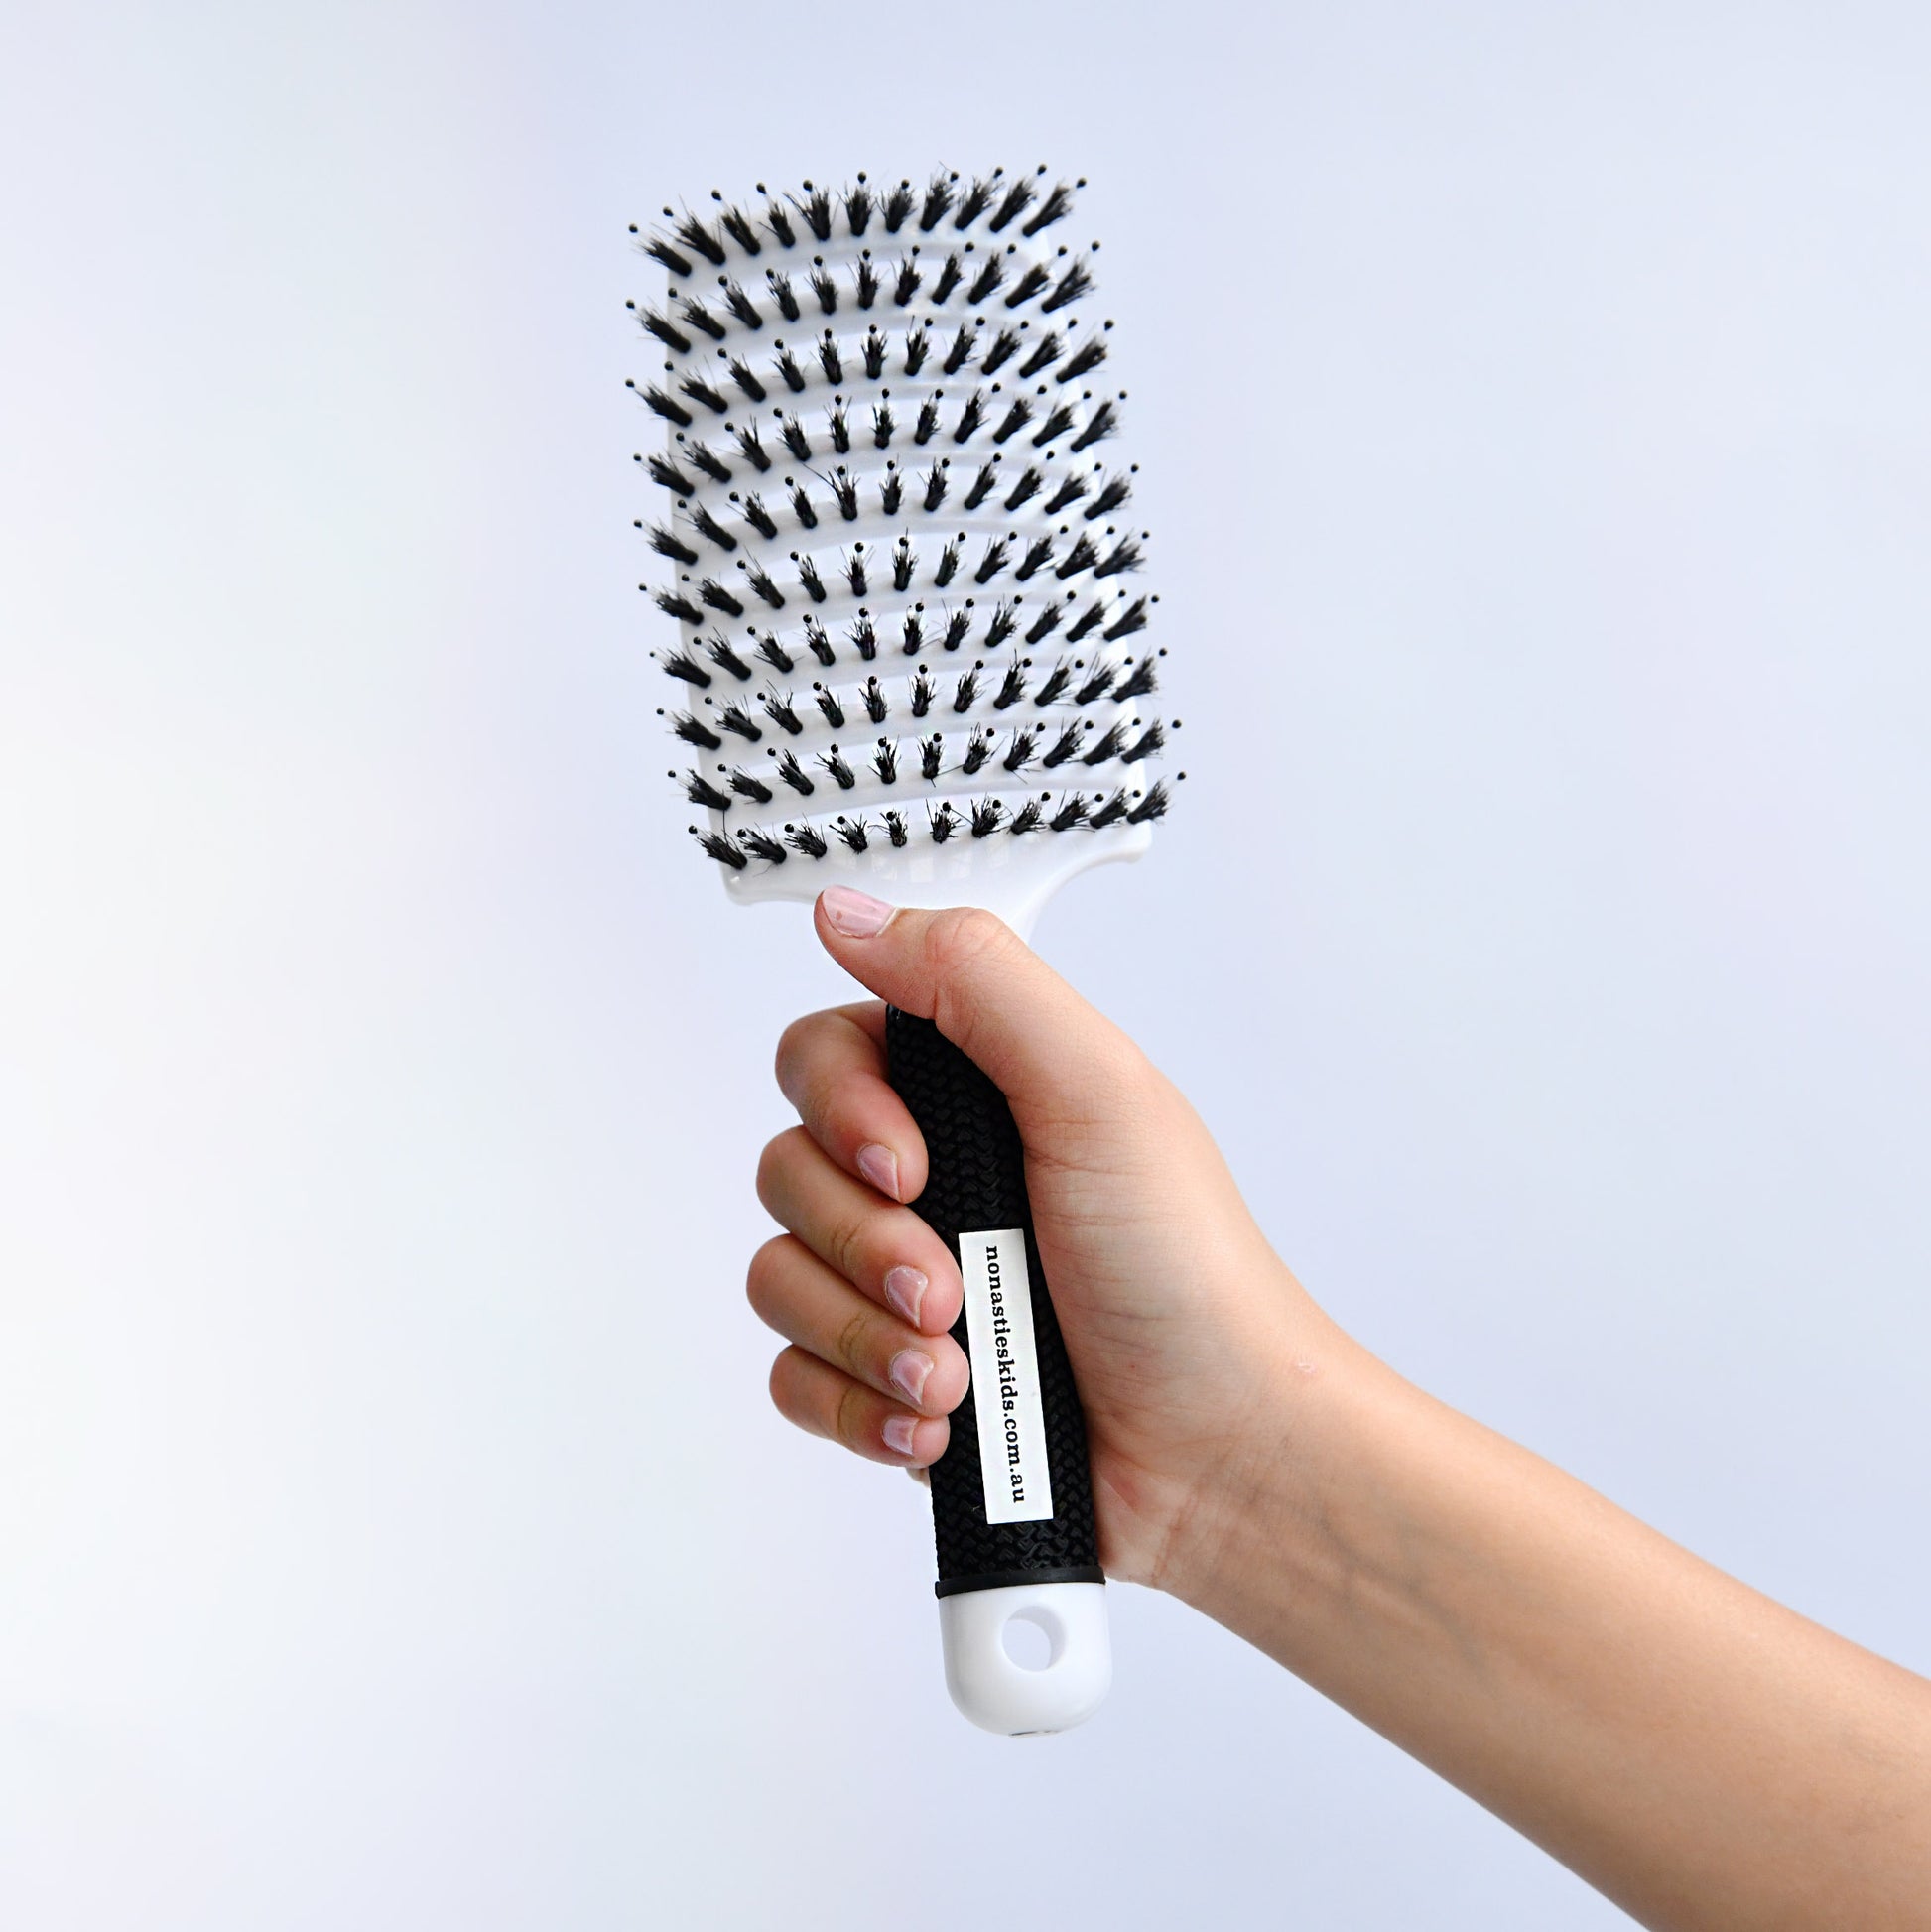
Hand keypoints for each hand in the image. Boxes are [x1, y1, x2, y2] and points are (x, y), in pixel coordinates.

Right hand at [748, 884, 1339, 1588]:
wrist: (1217, 1454)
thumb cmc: (1184, 1269)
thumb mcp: (1094, 1089)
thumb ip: (971, 979)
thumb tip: (846, 911)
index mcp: (973, 1092)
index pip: (824, 1054)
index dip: (841, 1108)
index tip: (912, 1164)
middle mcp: (929, 1176)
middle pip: (787, 1169)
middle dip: (864, 1242)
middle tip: (952, 1288)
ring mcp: (903, 1281)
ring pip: (781, 1278)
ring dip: (866, 1336)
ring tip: (958, 1378)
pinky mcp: (890, 1379)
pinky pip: (794, 1377)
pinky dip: (854, 1404)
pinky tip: (936, 1428)